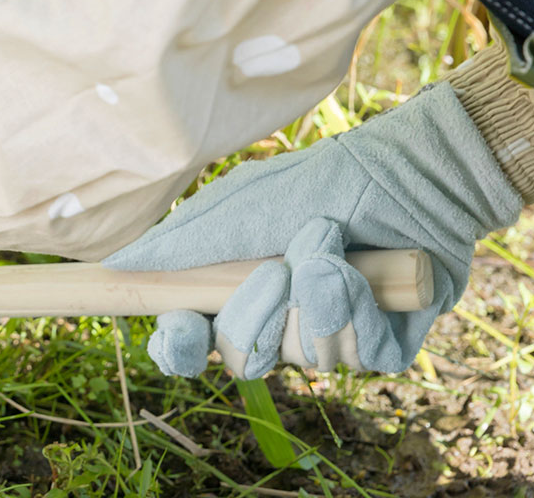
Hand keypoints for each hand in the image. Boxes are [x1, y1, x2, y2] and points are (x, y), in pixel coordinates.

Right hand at [103, 83, 521, 377]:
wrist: (415, 174)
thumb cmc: (325, 181)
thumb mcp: (243, 203)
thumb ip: (184, 239)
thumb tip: (118, 262)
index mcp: (235, 291)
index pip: (191, 343)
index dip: (178, 348)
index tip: (178, 326)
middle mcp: (278, 322)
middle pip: (239, 358)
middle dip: (254, 310)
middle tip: (273, 268)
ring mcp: (328, 337)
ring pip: (299, 358)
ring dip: (311, 295)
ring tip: (330, 245)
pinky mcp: (381, 349)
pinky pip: (353, 357)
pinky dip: (354, 307)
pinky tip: (364, 271)